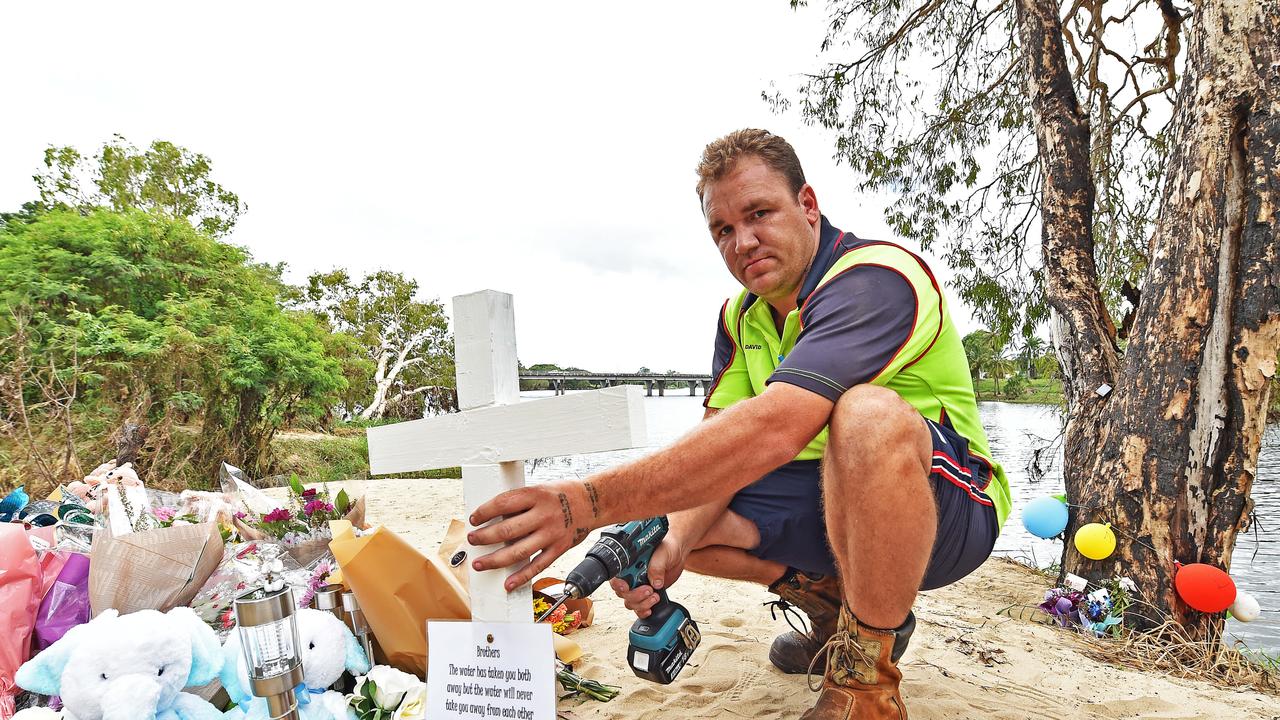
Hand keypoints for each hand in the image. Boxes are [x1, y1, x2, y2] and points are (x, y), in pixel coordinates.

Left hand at [468, 480, 594, 590]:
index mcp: (536, 495)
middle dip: (484, 537)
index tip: (474, 519)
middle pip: (507, 530)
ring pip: (518, 552)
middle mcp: (544, 515)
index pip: (503, 503)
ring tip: (479, 563)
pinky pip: (537, 566)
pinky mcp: (558, 548)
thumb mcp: (539, 489)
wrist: (591, 502)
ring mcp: (552, 534)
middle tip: (472, 540)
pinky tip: (508, 583)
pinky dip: (521, 577)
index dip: (485, 512)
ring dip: (495, 560)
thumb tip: (493, 518)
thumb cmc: (561, 494)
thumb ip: (519, 503)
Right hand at [610, 536, 687, 618]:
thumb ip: (656, 566)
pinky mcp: (647, 595)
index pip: (616, 577)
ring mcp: (638, 586)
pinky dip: (643, 611)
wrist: (678, 553)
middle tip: (649, 590)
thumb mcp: (662, 553)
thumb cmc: (667, 547)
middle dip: (635, 595)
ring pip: (630, 603)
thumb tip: (655, 583)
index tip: (627, 587)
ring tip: (655, 596)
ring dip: (642, 603)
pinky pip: (639, 608)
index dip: (618, 585)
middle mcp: (632, 576)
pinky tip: (650, 608)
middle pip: (623, 594)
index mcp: (630, 564)